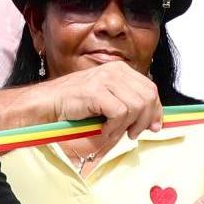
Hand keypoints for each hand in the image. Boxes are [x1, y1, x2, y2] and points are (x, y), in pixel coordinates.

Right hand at [34, 62, 162, 154]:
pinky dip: (113, 128)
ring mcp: (105, 79)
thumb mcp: (108, 100)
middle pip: (148, 97)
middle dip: (145, 120)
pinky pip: (120, 113)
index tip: (154, 126)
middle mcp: (115, 71)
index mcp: (120, 70)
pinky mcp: (96, 91)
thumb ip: (128, 105)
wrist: (47, 104)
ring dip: (126, 126)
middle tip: (133, 134)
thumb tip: (152, 121)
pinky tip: (102, 130)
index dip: (156, 110)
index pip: (150, 89)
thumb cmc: (76, 105)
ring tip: (112, 132)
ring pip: (136, 106)